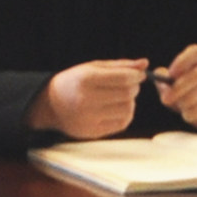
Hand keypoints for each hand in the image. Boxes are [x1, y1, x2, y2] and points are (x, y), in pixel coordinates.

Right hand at [28, 60, 147, 138]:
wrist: (51, 104)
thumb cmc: (74, 82)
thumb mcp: (92, 68)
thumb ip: (120, 65)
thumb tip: (145, 64)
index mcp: (85, 79)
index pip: (123, 78)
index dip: (136, 75)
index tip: (139, 75)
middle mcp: (86, 99)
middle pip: (127, 94)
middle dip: (134, 87)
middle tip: (129, 85)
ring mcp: (89, 118)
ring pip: (128, 109)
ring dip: (130, 102)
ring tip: (119, 97)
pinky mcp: (93, 132)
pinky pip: (122, 123)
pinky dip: (125, 114)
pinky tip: (116, 108)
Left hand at [155, 45, 196, 130]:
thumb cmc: (182, 91)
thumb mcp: (170, 83)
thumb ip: (163, 78)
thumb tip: (160, 73)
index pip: (195, 52)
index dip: (183, 61)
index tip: (171, 73)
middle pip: (196, 75)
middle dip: (178, 88)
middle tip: (165, 99)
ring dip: (182, 103)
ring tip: (177, 105)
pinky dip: (188, 114)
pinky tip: (186, 113)